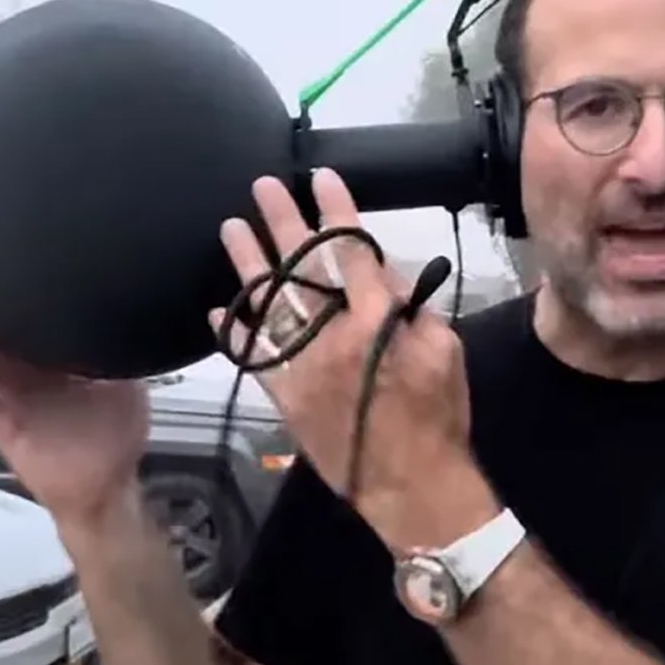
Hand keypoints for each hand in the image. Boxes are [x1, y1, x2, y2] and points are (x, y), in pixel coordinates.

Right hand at [0, 287, 150, 524]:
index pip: (24, 327)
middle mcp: (25, 380)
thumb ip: (122, 354)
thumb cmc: (115, 442)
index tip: (1, 268)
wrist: (105, 489)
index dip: (9, 300)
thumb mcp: (127, 387)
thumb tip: (135, 318)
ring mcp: (8, 400)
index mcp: (52, 368)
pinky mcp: (0, 422)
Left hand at [209, 170, 497, 549]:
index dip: (336, 211)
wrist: (411, 486)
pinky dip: (235, 331)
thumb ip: (415, 311)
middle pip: (301, 266)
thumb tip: (388, 281)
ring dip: (248, 263)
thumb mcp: (448, 352)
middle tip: (262, 187)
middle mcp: (332, 335)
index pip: (352, 251)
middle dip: (282, 222)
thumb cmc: (439, 418)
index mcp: (378, 320)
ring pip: (268, 303)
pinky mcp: (284, 395)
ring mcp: (302, 366)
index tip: (321, 178)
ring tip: (231, 228)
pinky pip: (252, 356)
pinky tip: (217, 307)